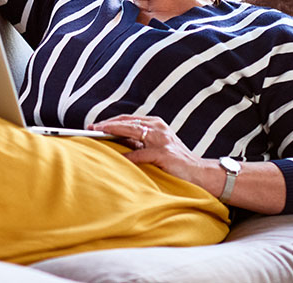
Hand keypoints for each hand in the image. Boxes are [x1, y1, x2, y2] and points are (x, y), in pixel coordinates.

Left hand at [89, 115, 215, 188]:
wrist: (201, 174)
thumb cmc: (175, 162)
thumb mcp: (155, 147)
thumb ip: (138, 143)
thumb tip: (114, 140)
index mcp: (155, 124)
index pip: (128, 119)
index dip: (110, 121)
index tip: (94, 125)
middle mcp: (158, 128)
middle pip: (128, 122)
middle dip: (107, 124)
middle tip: (91, 128)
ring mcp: (162, 140)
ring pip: (132, 131)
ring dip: (114, 132)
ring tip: (99, 134)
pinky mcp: (164, 154)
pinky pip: (141, 154)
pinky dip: (128, 156)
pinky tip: (117, 157)